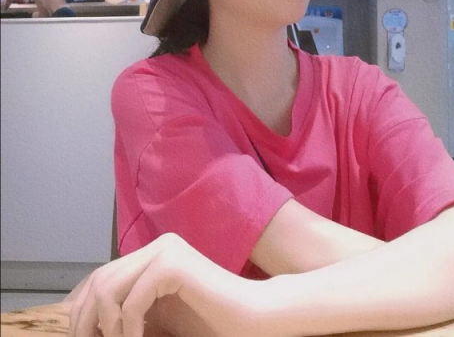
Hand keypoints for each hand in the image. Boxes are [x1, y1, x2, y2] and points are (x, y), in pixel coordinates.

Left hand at [68, 232, 263, 336]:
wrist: (252, 318)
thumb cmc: (209, 320)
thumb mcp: (157, 317)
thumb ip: (128, 313)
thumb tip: (88, 326)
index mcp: (153, 255)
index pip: (101, 276)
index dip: (80, 309)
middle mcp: (157, 246)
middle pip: (99, 280)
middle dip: (85, 320)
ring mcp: (166, 250)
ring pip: (109, 287)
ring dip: (105, 326)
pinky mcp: (173, 264)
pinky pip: (132, 299)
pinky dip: (127, 328)